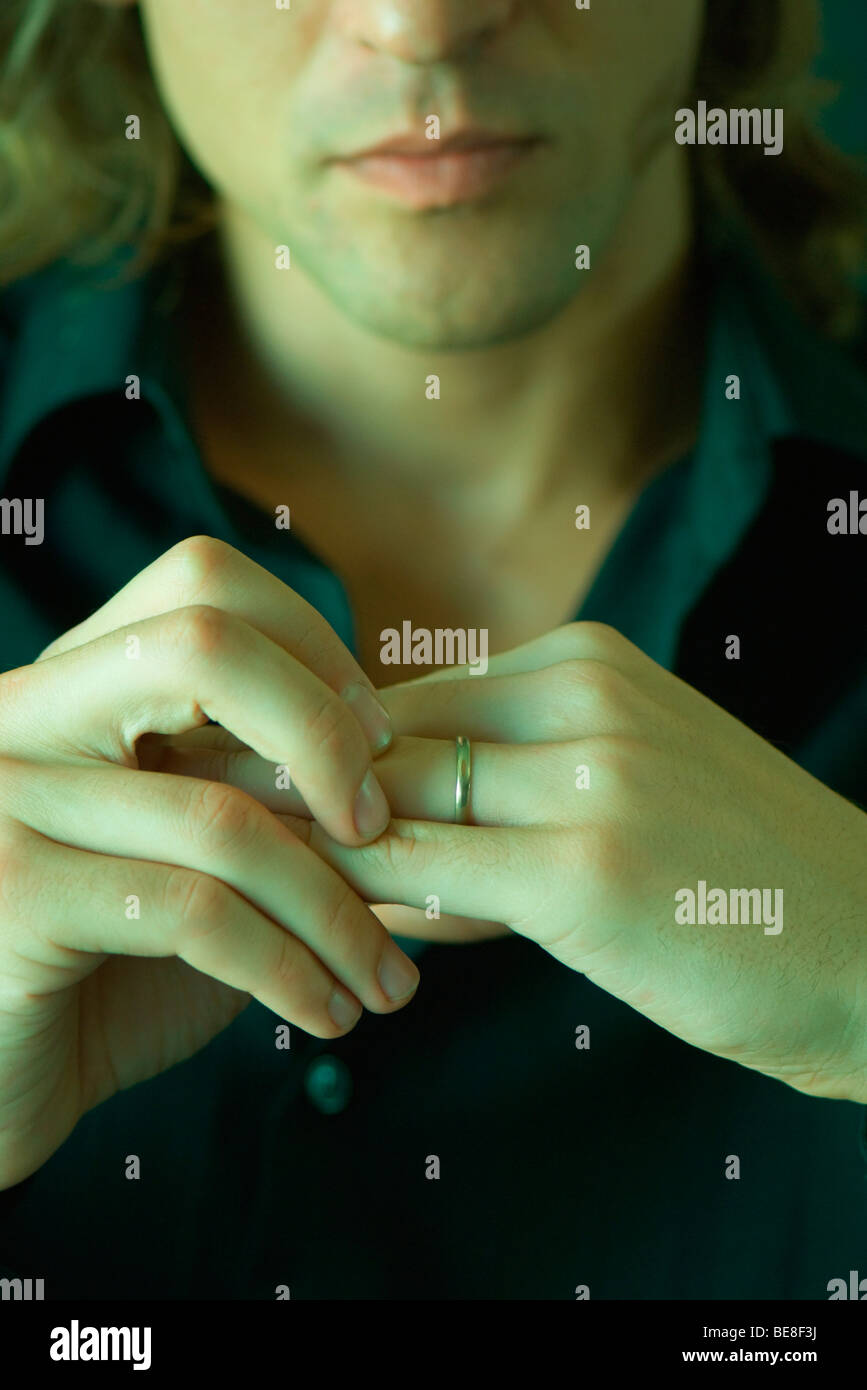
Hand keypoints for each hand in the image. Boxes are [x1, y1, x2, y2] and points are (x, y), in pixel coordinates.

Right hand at [0, 536, 419, 1190]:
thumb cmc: (108, 972)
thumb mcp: (191, 861)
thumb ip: (261, 794)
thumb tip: (404, 758)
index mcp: (72, 686)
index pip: (203, 581)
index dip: (312, 648)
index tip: (377, 746)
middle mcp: (24, 716)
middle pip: (203, 641)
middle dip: (325, 735)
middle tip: (382, 830)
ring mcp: (5, 800)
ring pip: (223, 813)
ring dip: (336, 909)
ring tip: (385, 980)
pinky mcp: (14, 896)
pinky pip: (194, 912)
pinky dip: (289, 968)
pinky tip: (328, 1013)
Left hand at [186, 622, 866, 1101]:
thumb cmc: (735, 880)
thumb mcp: (619, 796)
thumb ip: (499, 805)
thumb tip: (371, 852)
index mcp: (584, 662)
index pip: (407, 702)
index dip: (327, 759)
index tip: (260, 796)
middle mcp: (581, 693)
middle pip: (384, 737)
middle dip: (301, 794)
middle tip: (228, 836)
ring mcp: (588, 774)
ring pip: (392, 796)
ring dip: (318, 847)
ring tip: (267, 888)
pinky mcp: (589, 867)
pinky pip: (428, 871)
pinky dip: (366, 897)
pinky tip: (345, 936)